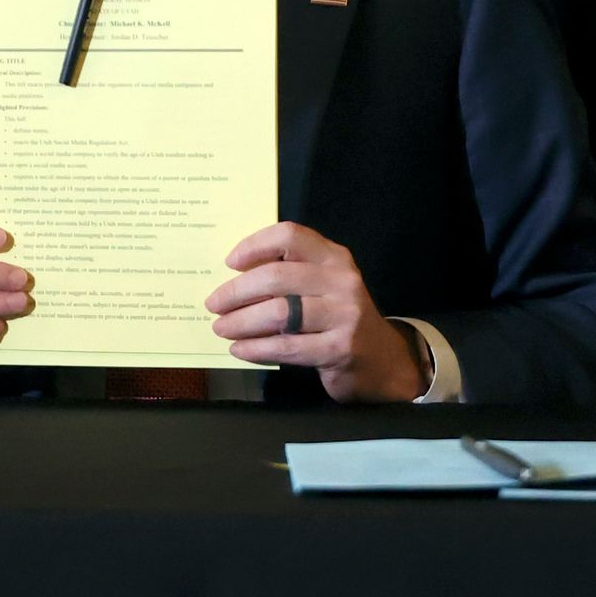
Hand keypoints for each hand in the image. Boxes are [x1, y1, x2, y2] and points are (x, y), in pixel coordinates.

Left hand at [207, 222, 423, 402]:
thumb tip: (234, 275)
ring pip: (278, 313)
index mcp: (334, 257)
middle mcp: (341, 280)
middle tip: (213, 304)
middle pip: (277, 276)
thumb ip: (290, 274)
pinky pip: (286, 347)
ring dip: (241, 322)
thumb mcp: (322, 286)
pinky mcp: (339, 349)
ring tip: (221, 329)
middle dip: (236, 291)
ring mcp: (343, 315)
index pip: (290, 236)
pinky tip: (240, 349)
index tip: (230, 262)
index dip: (255, 245)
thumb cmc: (338, 318)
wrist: (382, 360)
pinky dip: (256, 348)